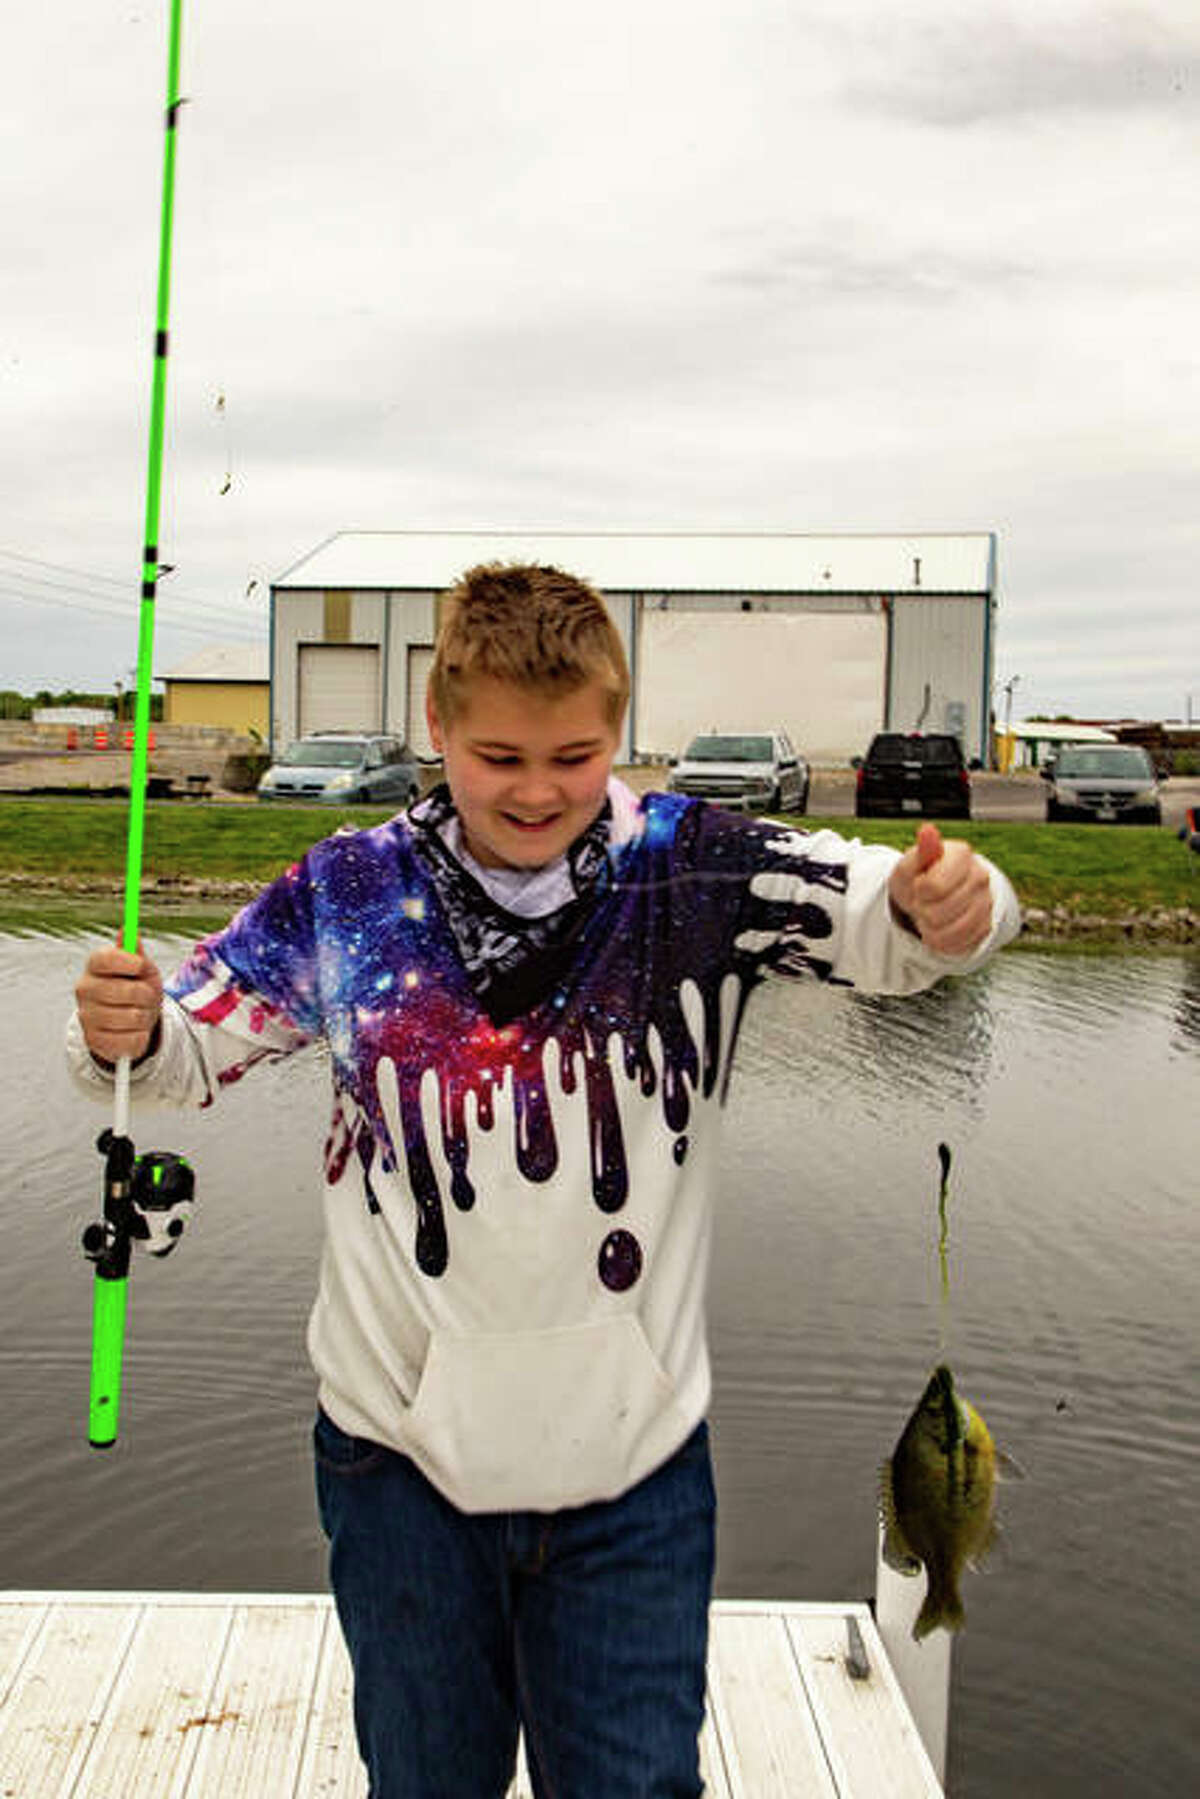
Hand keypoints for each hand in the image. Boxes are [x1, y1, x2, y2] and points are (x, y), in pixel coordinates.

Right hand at [75, 943, 163, 1063]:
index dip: (127, 961)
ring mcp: (86, 1016)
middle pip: (124, 990)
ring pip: (131, 1017)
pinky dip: (140, 1036)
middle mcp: (84, 989)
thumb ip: (135, 953)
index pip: (103, 958)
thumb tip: (127, 930)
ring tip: (140, 1013)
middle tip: (147, 995)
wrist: (130, 1023)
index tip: (142, 965)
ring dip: (145, 1016)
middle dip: (146, 994)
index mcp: (94, 966)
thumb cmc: (137, 989)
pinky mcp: (94, 1040)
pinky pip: (131, 1039)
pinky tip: (134, 1031)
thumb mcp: (141, 969)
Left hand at [888, 823, 992, 956]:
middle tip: (923, 902)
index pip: (933, 887)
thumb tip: (928, 831)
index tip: (918, 885)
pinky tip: (939, 928)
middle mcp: (980, 876)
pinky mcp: (986, 926)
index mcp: (961, 854)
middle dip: (922, 911)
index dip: (918, 892)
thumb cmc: (918, 876)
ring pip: (949, 932)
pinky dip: (941, 941)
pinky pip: (958, 945)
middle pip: (937, 913)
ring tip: (929, 915)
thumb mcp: (909, 864)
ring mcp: (986, 902)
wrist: (931, 895)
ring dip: (929, 928)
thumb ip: (920, 852)